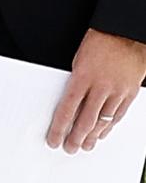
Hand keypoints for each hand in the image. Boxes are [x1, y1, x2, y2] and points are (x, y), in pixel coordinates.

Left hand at [47, 28, 145, 152]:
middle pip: (85, 120)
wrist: (126, 34)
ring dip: (92, 137)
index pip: (67, 109)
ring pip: (103, 122)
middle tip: (69, 148)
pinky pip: (118, 116)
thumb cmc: (101, 41)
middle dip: (75, 138)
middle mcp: (100, 86)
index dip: (59, 127)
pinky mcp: (129, 94)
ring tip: (85, 146)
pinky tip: (102, 133)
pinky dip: (109, 127)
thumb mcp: (79, 58)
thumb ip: (76, 81)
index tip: (53, 138)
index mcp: (83, 76)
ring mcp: (116, 92)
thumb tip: (69, 102)